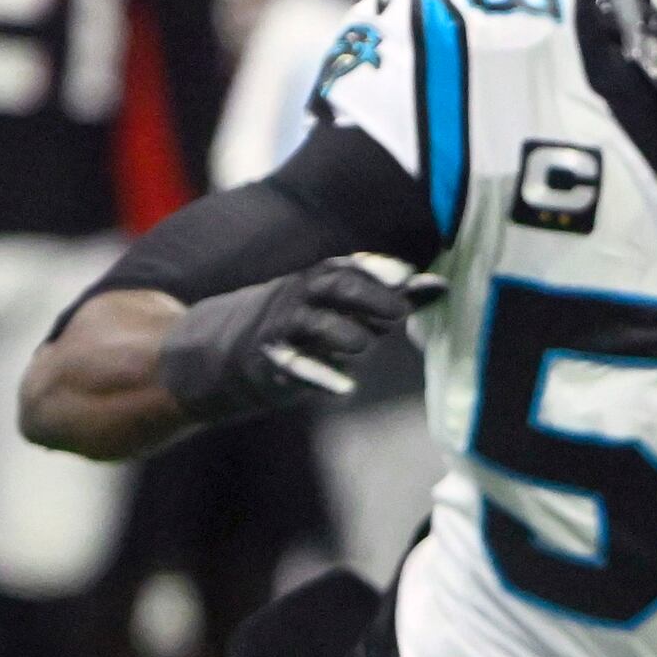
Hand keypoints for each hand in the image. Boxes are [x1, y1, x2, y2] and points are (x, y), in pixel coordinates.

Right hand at [153, 251, 445, 423]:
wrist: (215, 352)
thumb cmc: (298, 326)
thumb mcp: (338, 307)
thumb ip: (389, 297)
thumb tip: (441, 285)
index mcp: (316, 281)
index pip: (347, 267)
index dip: (375, 269)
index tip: (405, 277)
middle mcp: (298, 298)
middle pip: (334, 287)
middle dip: (368, 296)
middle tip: (398, 312)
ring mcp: (281, 330)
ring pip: (315, 325)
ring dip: (345, 334)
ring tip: (364, 344)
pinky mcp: (267, 364)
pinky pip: (293, 367)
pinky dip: (318, 376)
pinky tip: (345, 388)